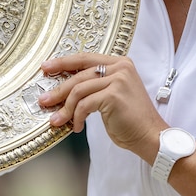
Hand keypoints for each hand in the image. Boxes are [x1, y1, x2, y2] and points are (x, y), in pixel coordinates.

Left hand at [38, 54, 166, 160]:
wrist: (150, 136)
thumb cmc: (130, 120)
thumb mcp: (111, 96)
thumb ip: (94, 86)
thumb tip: (64, 89)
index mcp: (120, 63)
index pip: (85, 58)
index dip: (63, 62)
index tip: (46, 68)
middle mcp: (120, 67)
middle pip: (79, 74)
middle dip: (58, 89)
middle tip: (44, 100)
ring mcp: (118, 79)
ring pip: (79, 90)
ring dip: (65, 108)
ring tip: (57, 120)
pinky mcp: (114, 95)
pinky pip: (85, 105)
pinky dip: (77, 117)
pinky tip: (77, 127)